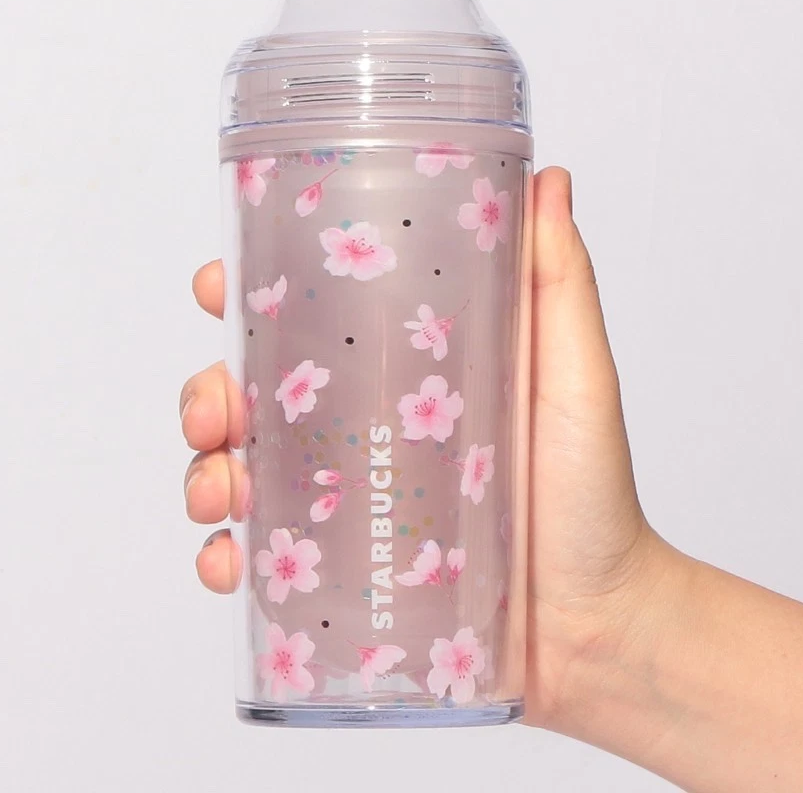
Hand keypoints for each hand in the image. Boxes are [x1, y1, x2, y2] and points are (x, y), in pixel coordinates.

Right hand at [180, 167, 670, 732]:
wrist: (599, 622)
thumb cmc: (590, 491)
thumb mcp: (574, 375)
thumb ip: (559, 281)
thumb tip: (548, 179)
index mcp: (397, 372)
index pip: (304, 320)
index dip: (245, 296)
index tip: (219, 286)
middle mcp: (360, 432)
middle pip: (249, 395)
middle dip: (206, 393)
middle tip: (213, 410)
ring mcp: (346, 504)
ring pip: (238, 473)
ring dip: (204, 474)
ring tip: (219, 494)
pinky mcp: (341, 574)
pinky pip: (260, 560)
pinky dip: (226, 556)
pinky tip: (230, 560)